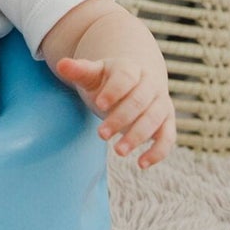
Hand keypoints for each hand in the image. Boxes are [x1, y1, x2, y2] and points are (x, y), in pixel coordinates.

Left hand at [55, 56, 175, 168]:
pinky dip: (158, 151)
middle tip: (101, 135)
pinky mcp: (167, 122)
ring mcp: (161, 103)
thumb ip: (79, 70)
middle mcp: (150, 84)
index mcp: (131, 69)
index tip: (99, 103)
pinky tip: (141, 164)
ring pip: (154, 119)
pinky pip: (168, 137)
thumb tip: (61, 65)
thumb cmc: (108, 81)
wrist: (135, 82)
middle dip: (121, 118)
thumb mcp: (93, 74)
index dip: (114, 90)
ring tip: (118, 151)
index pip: (125, 77)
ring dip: (137, 136)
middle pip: (140, 100)